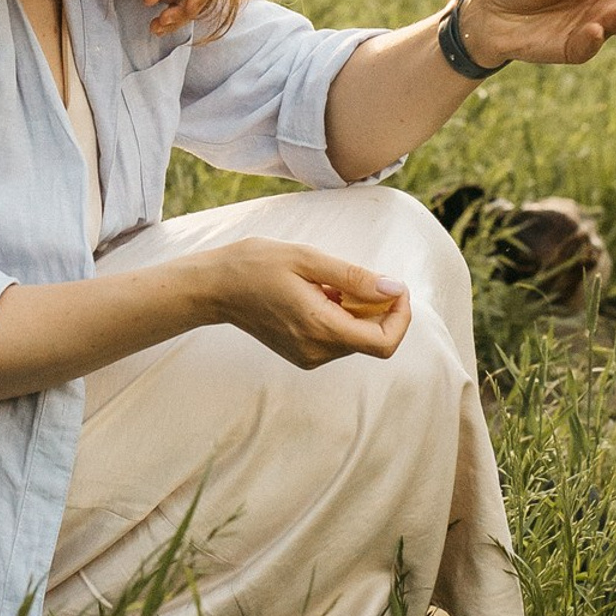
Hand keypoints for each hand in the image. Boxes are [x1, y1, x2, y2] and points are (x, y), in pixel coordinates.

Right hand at [196, 237, 410, 367]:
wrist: (215, 287)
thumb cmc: (257, 265)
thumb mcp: (308, 259)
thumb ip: (354, 277)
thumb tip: (394, 289)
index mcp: (321, 329)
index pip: (384, 342)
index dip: (400, 316)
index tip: (394, 287)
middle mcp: (317, 351)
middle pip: (372, 339)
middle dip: (377, 307)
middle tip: (352, 275)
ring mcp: (308, 356)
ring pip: (356, 338)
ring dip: (357, 310)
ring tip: (326, 283)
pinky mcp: (302, 354)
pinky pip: (337, 338)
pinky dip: (341, 316)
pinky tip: (317, 294)